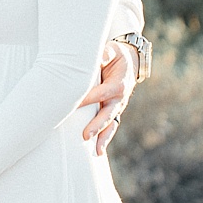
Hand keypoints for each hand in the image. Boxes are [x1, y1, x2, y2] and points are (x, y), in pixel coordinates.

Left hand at [79, 41, 137, 155]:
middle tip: (86, 135)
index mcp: (119, 84)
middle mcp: (119, 98)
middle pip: (107, 114)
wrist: (128, 62)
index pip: (101, 93)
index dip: (87, 99)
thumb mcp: (111, 50)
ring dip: (103, 137)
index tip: (73, 105)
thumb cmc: (116, 56)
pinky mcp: (113, 112)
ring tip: (97, 151)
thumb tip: (96, 59)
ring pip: (111, 124)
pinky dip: (105, 139)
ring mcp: (117, 107)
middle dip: (97, 125)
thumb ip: (104, 55)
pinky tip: (98, 152)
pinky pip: (110, 127)